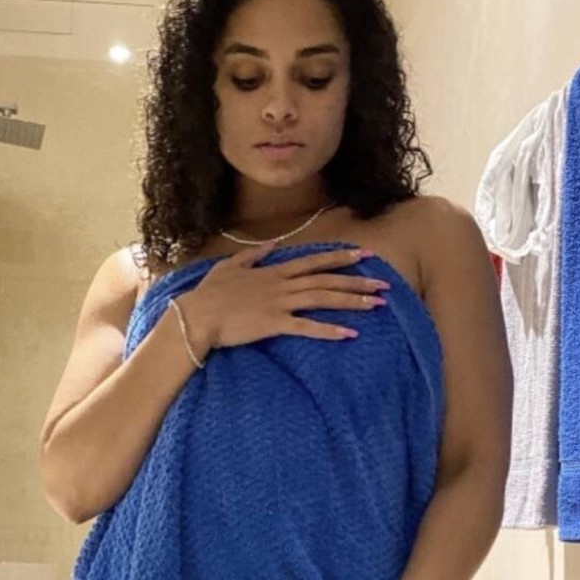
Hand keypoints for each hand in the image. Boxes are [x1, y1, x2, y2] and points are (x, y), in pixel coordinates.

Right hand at [177, 242, 390, 352]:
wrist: (196, 315)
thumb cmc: (209, 294)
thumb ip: (254, 255)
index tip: (364, 255)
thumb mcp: (230, 266)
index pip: (314, 261)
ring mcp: (279, 303)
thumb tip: (273, 246)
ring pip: (322, 299)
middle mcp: (282, 284)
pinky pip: (307, 327)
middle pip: (326, 280)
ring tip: (375, 305)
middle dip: (357, 281)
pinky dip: (329, 330)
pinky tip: (349, 333)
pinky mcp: (274, 324)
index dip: (340, 259)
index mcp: (274, 270)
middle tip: (384, 285)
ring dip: (351, 301)